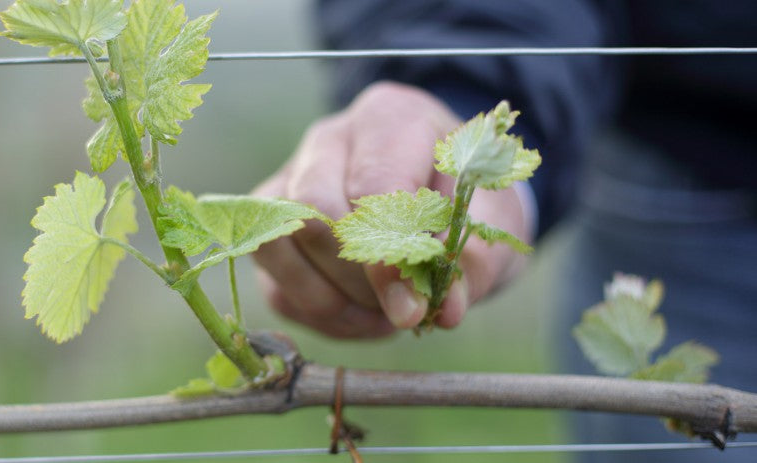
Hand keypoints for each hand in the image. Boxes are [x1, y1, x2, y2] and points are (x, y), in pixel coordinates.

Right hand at [251, 81, 531, 337]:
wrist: (443, 194)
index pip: (371, 186)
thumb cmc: (468, 201)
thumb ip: (474, 262)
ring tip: (383, 315)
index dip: (388, 257)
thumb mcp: (491, 223)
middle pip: (315, 212)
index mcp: (388, 119)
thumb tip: (442, 309)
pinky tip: (361, 315)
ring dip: (333, 300)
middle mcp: (328, 140)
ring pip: (281, 247)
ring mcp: (289, 180)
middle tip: (403, 312)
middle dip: (359, 280)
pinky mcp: (270, 226)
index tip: (412, 307)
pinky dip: (320, 314)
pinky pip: (276, 283)